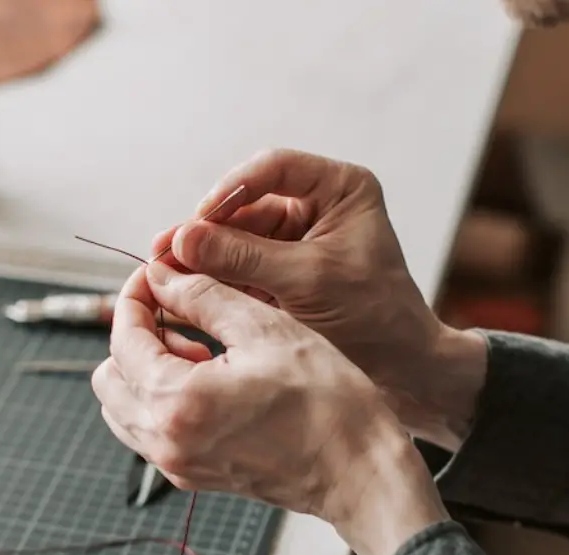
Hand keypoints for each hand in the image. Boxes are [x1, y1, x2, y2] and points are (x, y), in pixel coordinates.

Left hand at [93, 261, 447, 554]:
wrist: (360, 472)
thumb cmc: (327, 405)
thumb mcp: (266, 329)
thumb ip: (203, 296)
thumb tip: (162, 276)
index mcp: (176, 402)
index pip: (123, 337)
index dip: (135, 295)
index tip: (159, 274)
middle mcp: (166, 441)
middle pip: (111, 375)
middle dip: (136, 333)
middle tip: (178, 309)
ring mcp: (178, 463)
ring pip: (125, 405)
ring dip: (147, 367)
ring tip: (198, 344)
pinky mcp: (194, 473)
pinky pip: (150, 429)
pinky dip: (162, 396)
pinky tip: (210, 375)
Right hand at [151, 149, 485, 449]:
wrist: (403, 372)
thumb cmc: (375, 319)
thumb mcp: (307, 281)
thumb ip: (244, 257)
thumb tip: (183, 239)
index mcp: (341, 189)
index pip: (273, 169)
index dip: (230, 191)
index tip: (197, 221)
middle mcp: (319, 205)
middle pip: (248, 203)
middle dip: (207, 230)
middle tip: (165, 249)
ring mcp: (300, 239)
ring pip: (239, 236)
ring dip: (205, 256)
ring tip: (165, 271)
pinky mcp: (286, 271)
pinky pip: (242, 265)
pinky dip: (216, 277)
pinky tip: (184, 288)